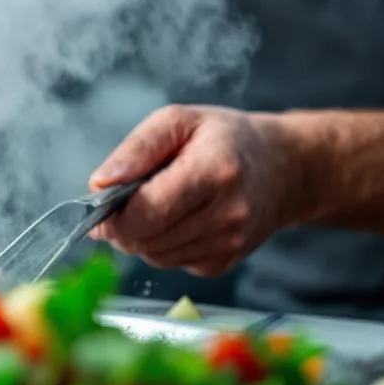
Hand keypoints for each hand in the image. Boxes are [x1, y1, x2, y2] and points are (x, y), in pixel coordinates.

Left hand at [88, 105, 299, 277]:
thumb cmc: (227, 139)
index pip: (148, 212)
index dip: (113, 215)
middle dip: (122, 225)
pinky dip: (160, 245)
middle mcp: (226, 215)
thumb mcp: (179, 121)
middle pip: (146, 239)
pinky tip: (176, 219)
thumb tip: (99, 183)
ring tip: (155, 203)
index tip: (99, 206)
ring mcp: (228, 244)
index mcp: (213, 172)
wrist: (284, 170)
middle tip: (121, 201)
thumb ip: (136, 150)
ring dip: (140, 235)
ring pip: (154, 256)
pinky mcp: (223, 263)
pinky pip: (170, 263)